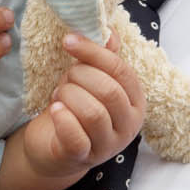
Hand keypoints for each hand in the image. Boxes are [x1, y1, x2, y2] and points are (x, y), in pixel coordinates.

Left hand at [18, 32, 145, 183]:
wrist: (54, 148)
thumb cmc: (75, 109)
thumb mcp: (89, 80)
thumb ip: (102, 58)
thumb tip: (109, 32)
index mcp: (135, 101)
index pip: (121, 71)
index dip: (94, 53)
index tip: (69, 41)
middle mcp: (128, 125)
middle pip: (109, 91)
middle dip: (80, 77)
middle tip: (65, 79)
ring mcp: (108, 145)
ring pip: (93, 113)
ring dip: (69, 96)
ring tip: (59, 96)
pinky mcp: (84, 157)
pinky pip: (76, 136)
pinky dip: (62, 118)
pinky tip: (54, 109)